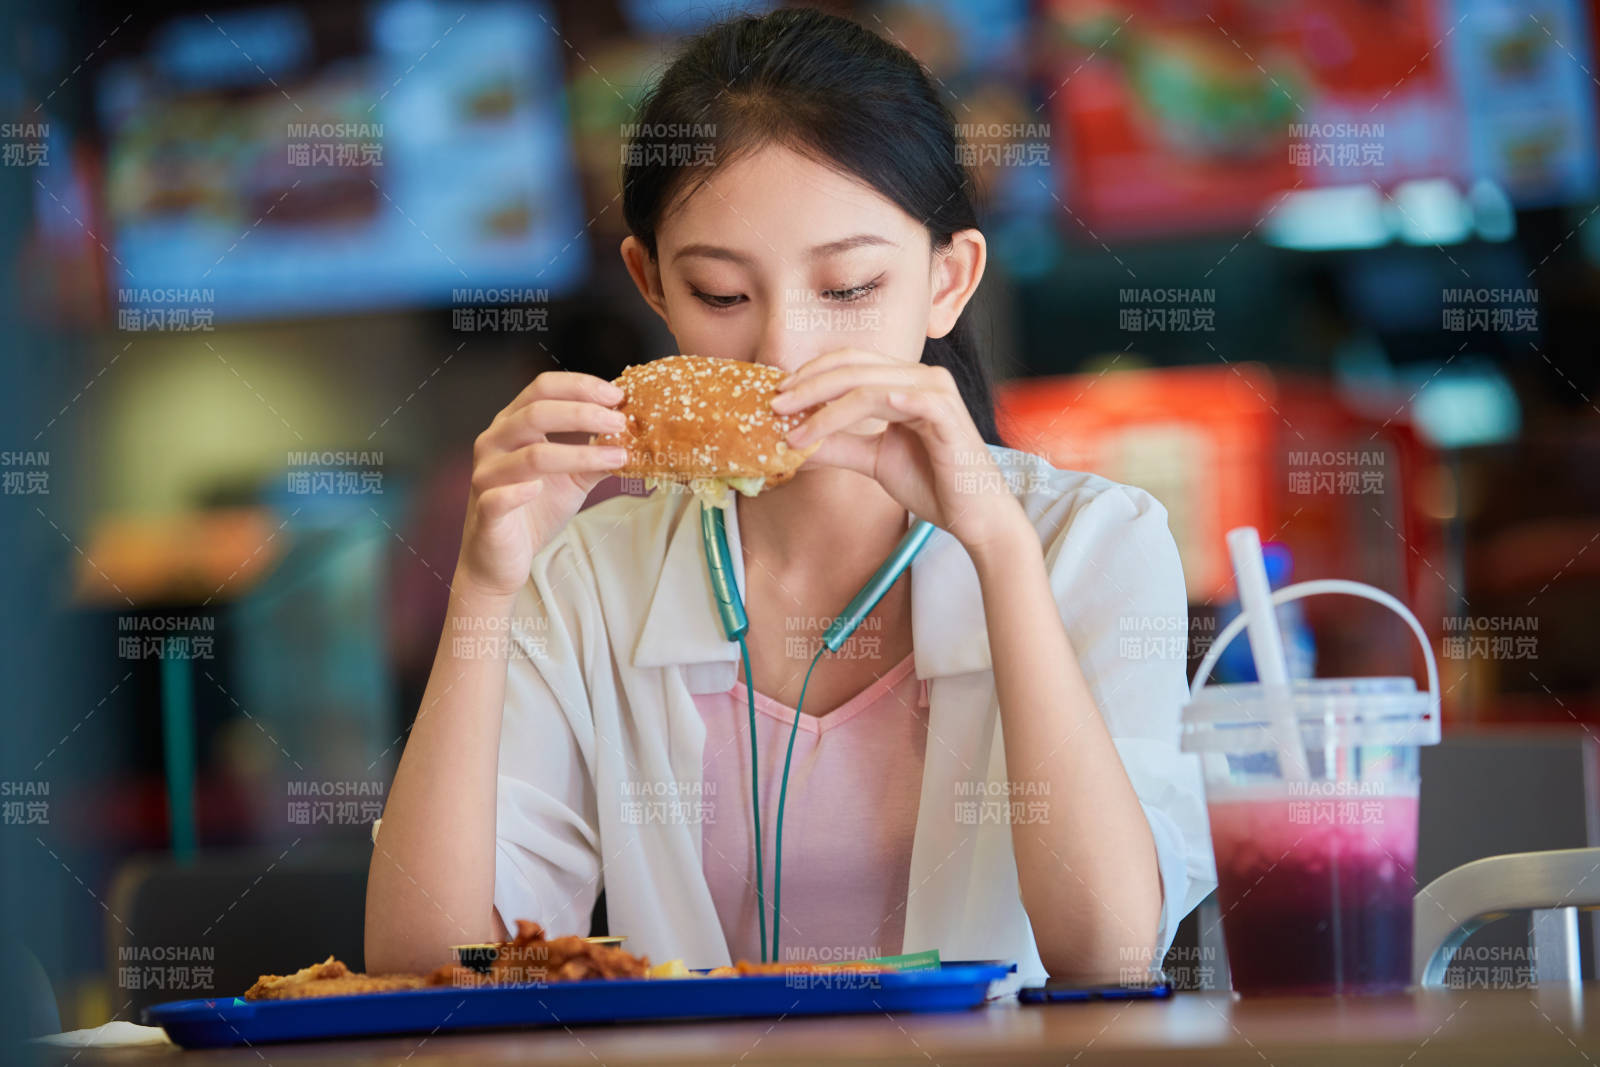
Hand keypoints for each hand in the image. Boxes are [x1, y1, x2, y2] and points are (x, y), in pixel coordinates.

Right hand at [456, 371, 628, 597]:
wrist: (503, 558)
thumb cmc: (536, 509)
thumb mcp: (574, 478)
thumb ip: (596, 454)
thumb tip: (635, 437)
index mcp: (513, 424)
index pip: (543, 388)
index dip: (580, 387)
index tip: (618, 396)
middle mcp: (494, 442)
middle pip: (536, 413)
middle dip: (584, 413)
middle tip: (621, 422)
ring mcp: (487, 475)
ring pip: (531, 455)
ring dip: (578, 454)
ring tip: (615, 457)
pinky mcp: (485, 512)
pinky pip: (498, 497)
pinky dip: (521, 491)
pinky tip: (541, 489)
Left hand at [770, 348, 1024, 553]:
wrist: (975, 516)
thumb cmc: (932, 484)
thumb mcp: (873, 460)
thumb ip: (838, 445)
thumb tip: (792, 442)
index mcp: (905, 381)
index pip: (850, 363)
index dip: (811, 374)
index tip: (777, 397)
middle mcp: (921, 377)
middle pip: (853, 366)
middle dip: (808, 385)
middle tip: (775, 405)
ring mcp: (935, 390)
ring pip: (867, 383)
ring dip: (823, 405)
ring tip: (794, 429)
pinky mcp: (944, 411)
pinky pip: (894, 400)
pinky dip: (857, 410)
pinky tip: (828, 422)